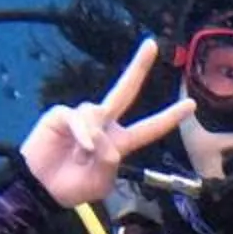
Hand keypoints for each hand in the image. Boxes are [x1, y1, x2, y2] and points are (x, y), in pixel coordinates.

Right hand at [19, 38, 194, 208]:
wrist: (41, 189)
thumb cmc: (71, 188)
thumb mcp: (100, 183)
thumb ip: (109, 163)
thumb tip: (103, 139)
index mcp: (119, 142)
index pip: (149, 127)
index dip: (169, 117)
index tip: (191, 104)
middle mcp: (104, 124)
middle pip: (125, 91)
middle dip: (138, 67)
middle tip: (152, 45)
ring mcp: (84, 118)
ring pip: (99, 111)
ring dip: (94, 137)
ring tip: (82, 157)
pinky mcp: (62, 115)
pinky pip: (79, 117)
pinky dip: (82, 132)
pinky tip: (78, 147)